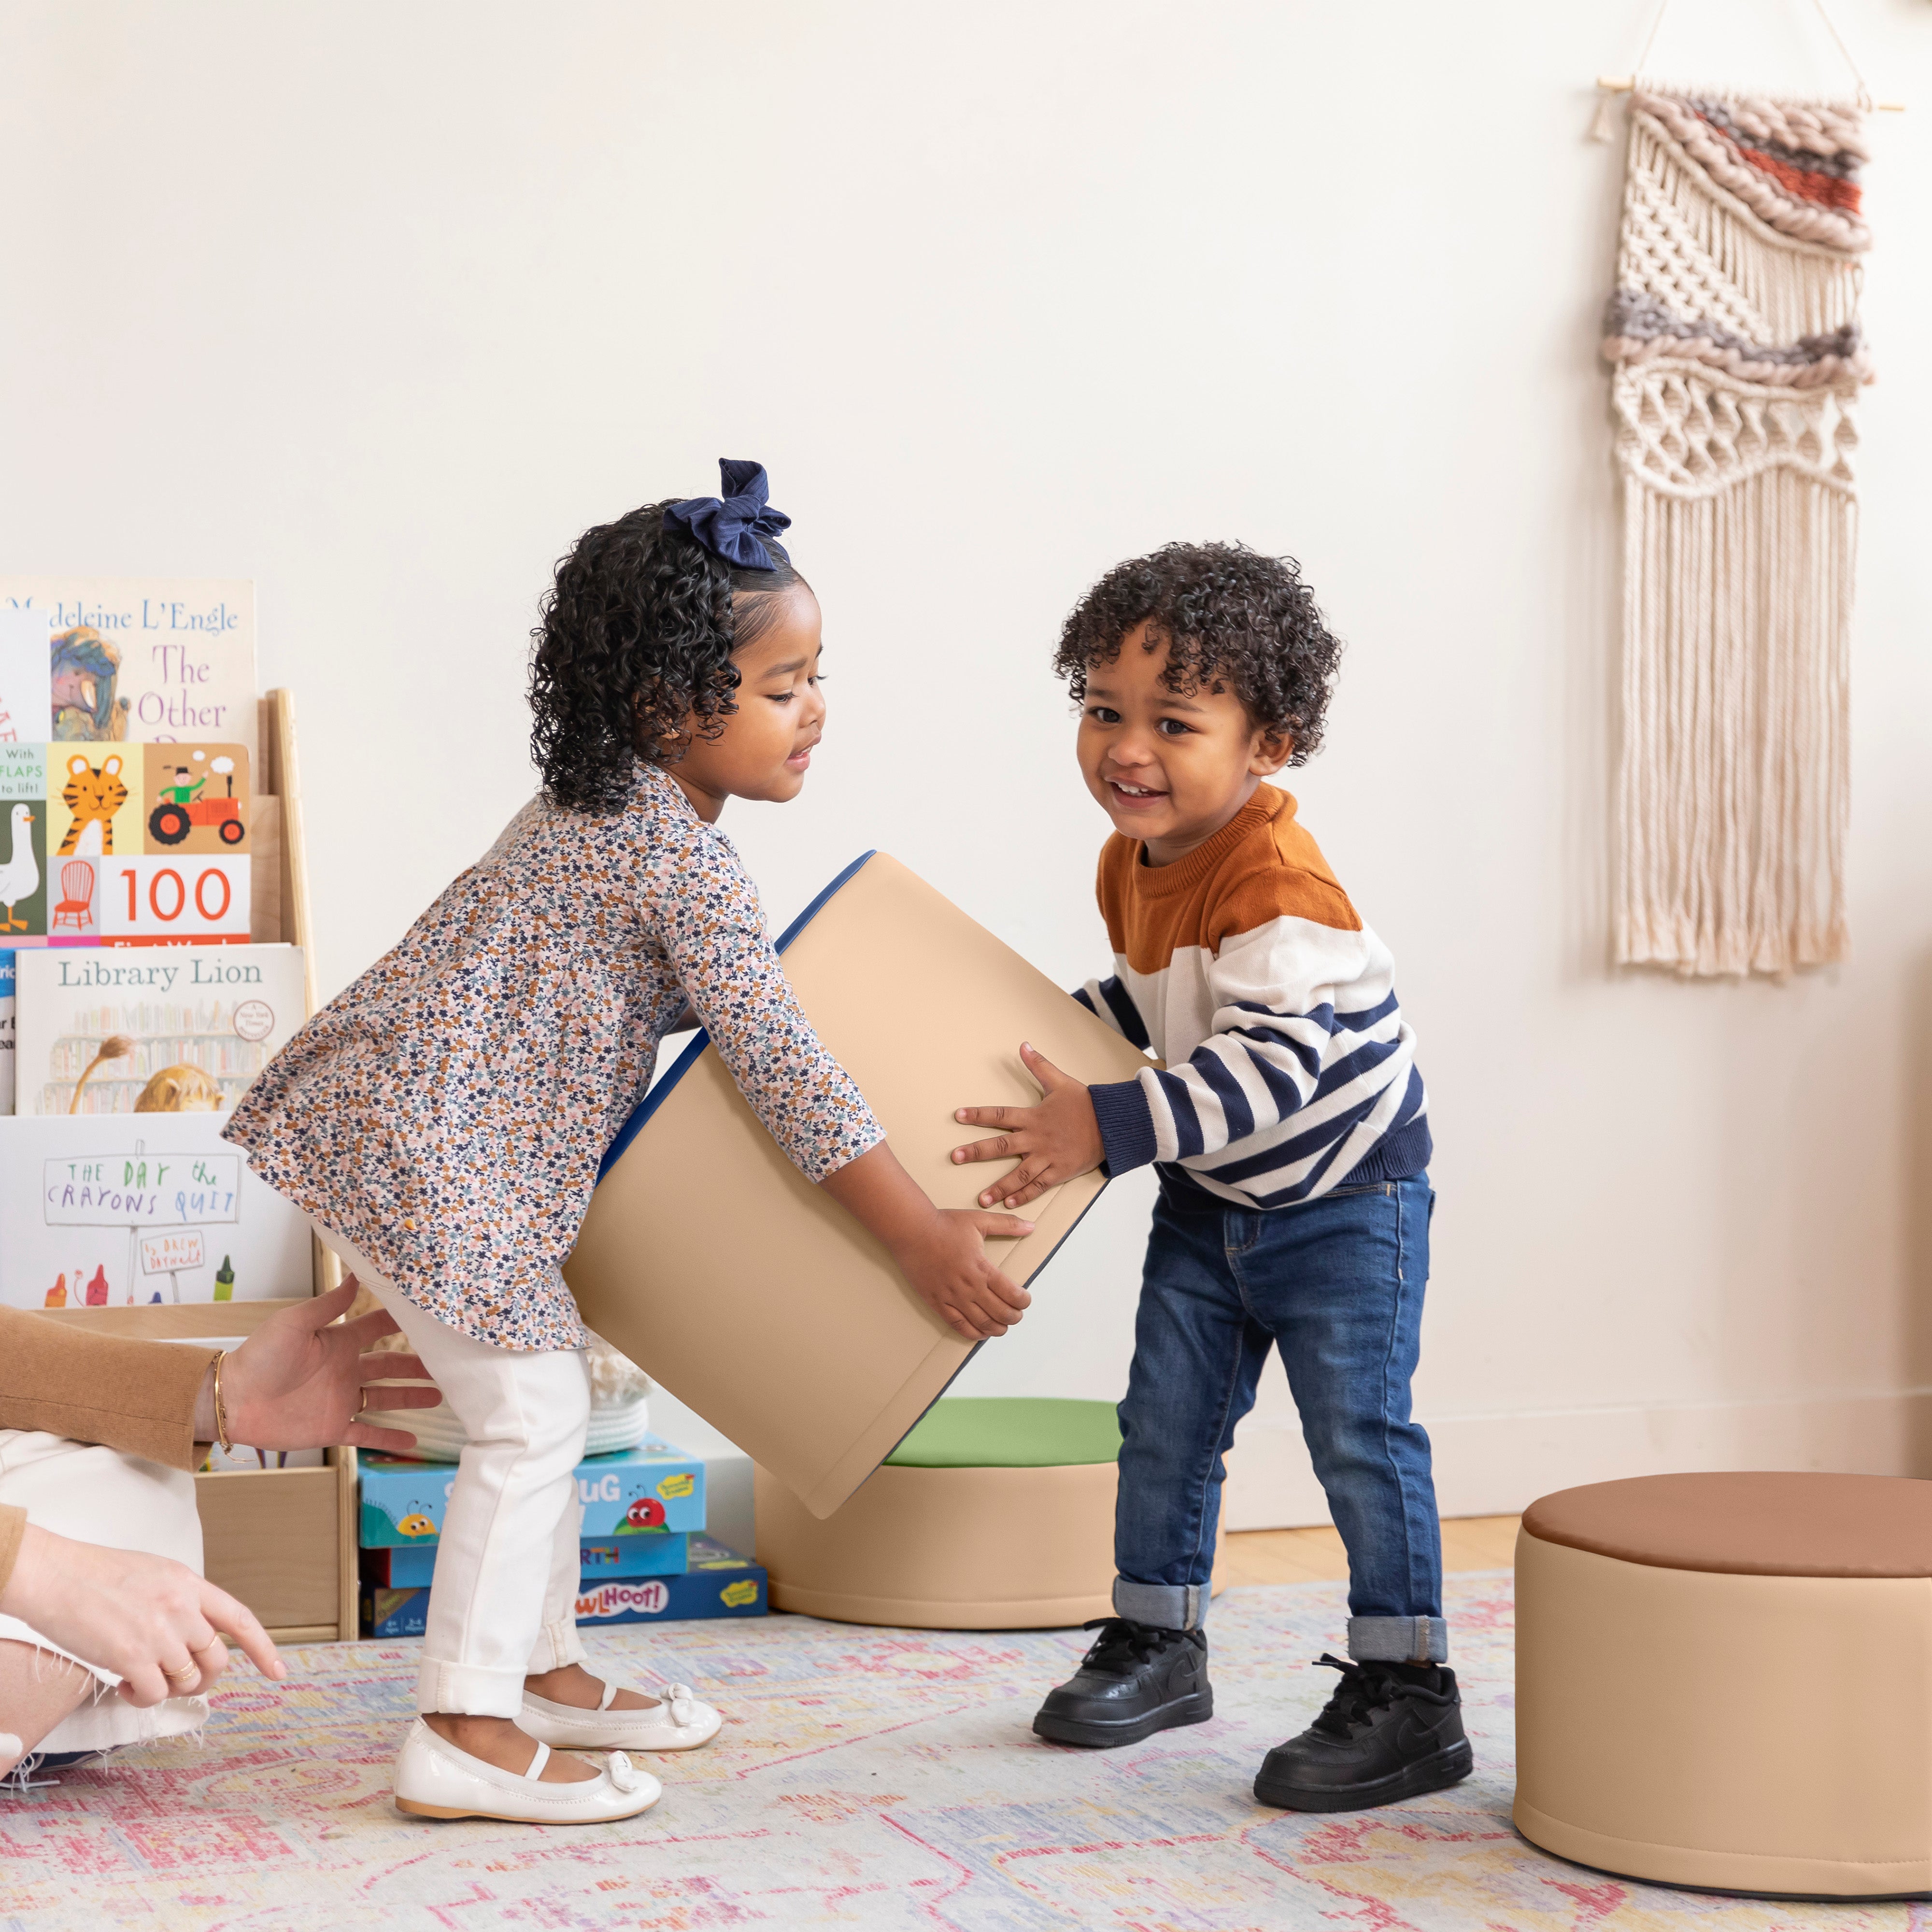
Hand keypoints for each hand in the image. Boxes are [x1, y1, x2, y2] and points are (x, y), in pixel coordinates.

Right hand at [0, 1523, 284, 1704]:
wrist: (57, 1575)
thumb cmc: (97, 1575)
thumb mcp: (156, 1574)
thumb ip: (182, 1600)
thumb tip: (195, 1632)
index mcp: (190, 1585)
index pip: (239, 1619)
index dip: (263, 1647)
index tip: (278, 1670)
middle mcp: (182, 1609)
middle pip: (215, 1658)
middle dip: (202, 1677)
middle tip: (175, 1679)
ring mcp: (160, 1634)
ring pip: (186, 1680)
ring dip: (167, 1688)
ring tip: (139, 1676)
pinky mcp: (132, 1657)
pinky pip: (155, 1694)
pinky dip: (142, 1697)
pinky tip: (124, 1684)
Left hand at [196, 1278, 440, 1454]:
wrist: (233, 1400)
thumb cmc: (260, 1356)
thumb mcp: (294, 1324)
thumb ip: (329, 1305)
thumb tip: (358, 1275)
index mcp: (338, 1342)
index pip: (378, 1328)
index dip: (402, 1322)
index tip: (429, 1316)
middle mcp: (344, 1370)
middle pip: (390, 1365)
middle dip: (418, 1363)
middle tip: (448, 1363)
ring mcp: (340, 1400)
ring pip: (386, 1398)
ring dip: (411, 1397)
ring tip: (441, 1396)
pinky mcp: (332, 1428)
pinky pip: (367, 1434)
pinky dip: (390, 1439)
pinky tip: (414, 1442)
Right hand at [817, 1139, 1035, 1341]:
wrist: (911, 1231)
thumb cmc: (944, 1225)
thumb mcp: (979, 1220)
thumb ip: (1007, 1225)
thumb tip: (1030, 1226)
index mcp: (981, 1267)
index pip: (1011, 1293)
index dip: (1023, 1301)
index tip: (1025, 1300)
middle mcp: (969, 1286)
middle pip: (999, 1312)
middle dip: (1013, 1317)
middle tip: (1017, 1315)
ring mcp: (952, 1297)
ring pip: (981, 1323)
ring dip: (996, 1329)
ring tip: (1003, 1327)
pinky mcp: (937, 1302)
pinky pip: (958, 1325)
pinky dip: (973, 1333)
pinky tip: (981, 1333)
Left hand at [951, 1042, 1104, 1209]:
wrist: (1113, 1124)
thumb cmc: (1086, 1104)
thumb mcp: (1061, 1081)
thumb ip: (1039, 1066)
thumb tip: (1024, 1046)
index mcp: (1034, 1117)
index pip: (1000, 1115)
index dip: (978, 1115)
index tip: (958, 1116)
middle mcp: (1037, 1139)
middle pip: (1001, 1147)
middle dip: (976, 1153)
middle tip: (955, 1158)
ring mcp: (1048, 1157)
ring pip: (1019, 1175)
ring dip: (999, 1187)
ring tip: (981, 1199)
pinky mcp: (1060, 1171)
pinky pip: (1039, 1186)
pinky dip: (1024, 1196)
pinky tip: (1009, 1204)